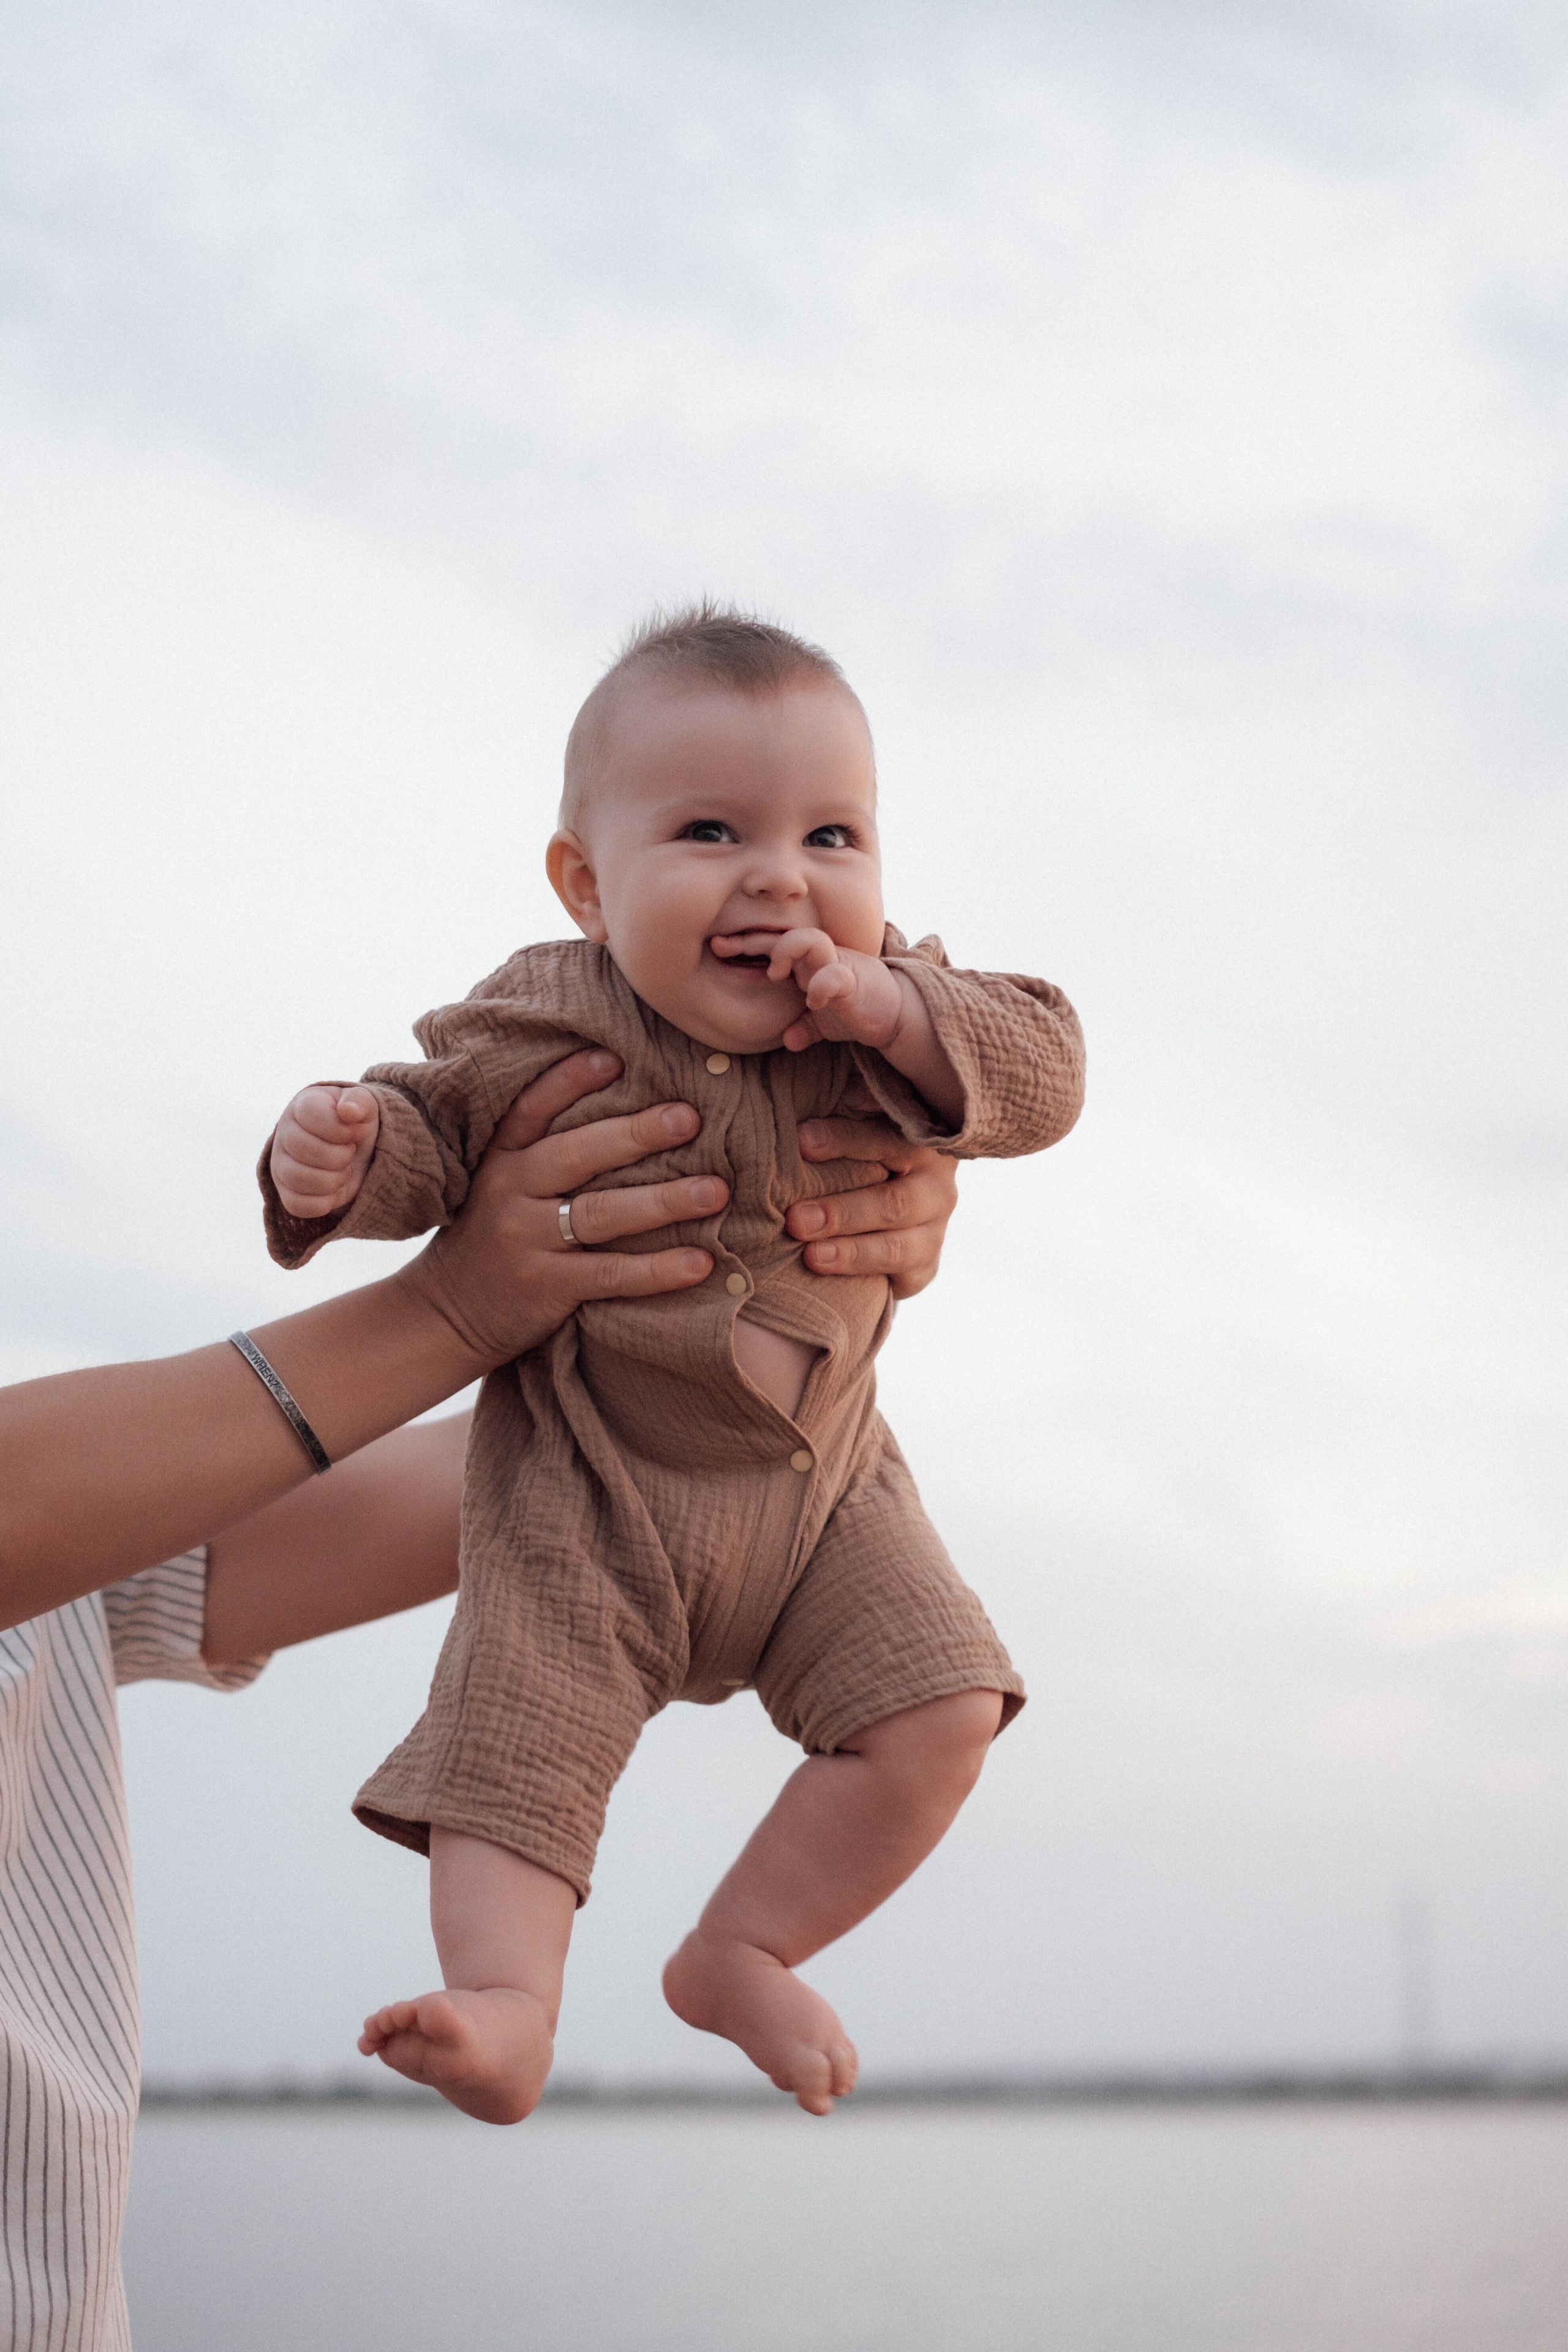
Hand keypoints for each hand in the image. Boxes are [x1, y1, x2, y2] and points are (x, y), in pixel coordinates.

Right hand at [271, 1084, 380, 1218]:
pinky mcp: (286, 1193)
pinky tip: (334, 1189)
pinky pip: (299, 1206)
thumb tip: (348, 1111)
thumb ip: (359, 1101)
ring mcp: (281, 1165)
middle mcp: (285, 1134)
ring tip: (343, 1170)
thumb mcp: (365, 1107)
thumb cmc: (356, 1125)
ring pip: (300, 1179)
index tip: (352, 1132)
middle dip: (341, 1156)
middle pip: (305, 1150)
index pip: (312, 1115)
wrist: (356, 1153)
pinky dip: (325, 1202)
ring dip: (335, 1180)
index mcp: (303, 1106)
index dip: (340, 1128)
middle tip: (349, 1152)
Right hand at [403, 1049, 723, 1366]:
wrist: (445, 1315)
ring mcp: (527, 1240)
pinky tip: (700, 1263)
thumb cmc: (489, 1240)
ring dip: (663, 1200)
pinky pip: (610, 1274)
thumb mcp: (498, 1186)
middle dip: (637, 1134)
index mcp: (502, 1160)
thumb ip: (542, 1152)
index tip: (615, 1057)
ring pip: (601, 1213)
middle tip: (689, 1118)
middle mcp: (511, 1192)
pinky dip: (657, 1270)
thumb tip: (623, 1115)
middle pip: (578, 1154)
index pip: (533, 1109)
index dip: (571, 1080)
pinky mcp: (545, 1287)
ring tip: (715, 1191)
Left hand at [709, 927, 908, 1053]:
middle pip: (784, 934)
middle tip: (723, 947)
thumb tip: (789, 1040)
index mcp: (807, 963)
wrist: (896, 1012)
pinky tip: (813, 1001)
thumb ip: (804, 1027)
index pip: (772, 944)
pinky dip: (821, 986)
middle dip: (753, 940)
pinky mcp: (855, 982)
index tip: (717, 948)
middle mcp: (820, 957)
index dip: (745, 944)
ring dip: (788, 951)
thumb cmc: (856, 1009)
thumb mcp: (823, 1022)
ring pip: (811, 941)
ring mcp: (838, 965)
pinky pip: (835, 976)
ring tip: (775, 973)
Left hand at [788, 1116, 959, 1300]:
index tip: (801, 1140)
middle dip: (842, 1212)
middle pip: (893, 1202)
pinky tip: (831, 1278)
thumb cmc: (859, 1151)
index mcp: (922, 1142)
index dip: (845, 1139)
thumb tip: (844, 1090)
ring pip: (896, 1247)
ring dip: (851, 1252)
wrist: (889, 1200)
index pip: (887, 1139)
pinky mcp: (924, 1267)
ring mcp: (934, 1230)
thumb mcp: (862, 1123)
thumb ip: (853, 1104)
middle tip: (795, 1219)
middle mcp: (936, 1186)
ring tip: (811, 1255)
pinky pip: (899, 1277)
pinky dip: (864, 1278)